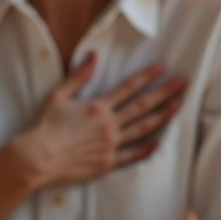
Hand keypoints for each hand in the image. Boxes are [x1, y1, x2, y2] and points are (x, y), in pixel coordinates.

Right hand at [11, 52, 185, 186]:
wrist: (37, 158)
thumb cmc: (44, 127)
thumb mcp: (58, 96)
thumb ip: (79, 76)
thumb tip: (94, 56)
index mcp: (98, 107)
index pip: (129, 88)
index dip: (147, 76)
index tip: (162, 68)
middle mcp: (109, 124)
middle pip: (143, 106)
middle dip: (164, 92)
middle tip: (183, 83)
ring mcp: (111, 145)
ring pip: (143, 128)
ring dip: (162, 116)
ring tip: (177, 106)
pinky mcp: (107, 164)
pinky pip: (132, 156)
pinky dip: (147, 149)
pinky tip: (158, 143)